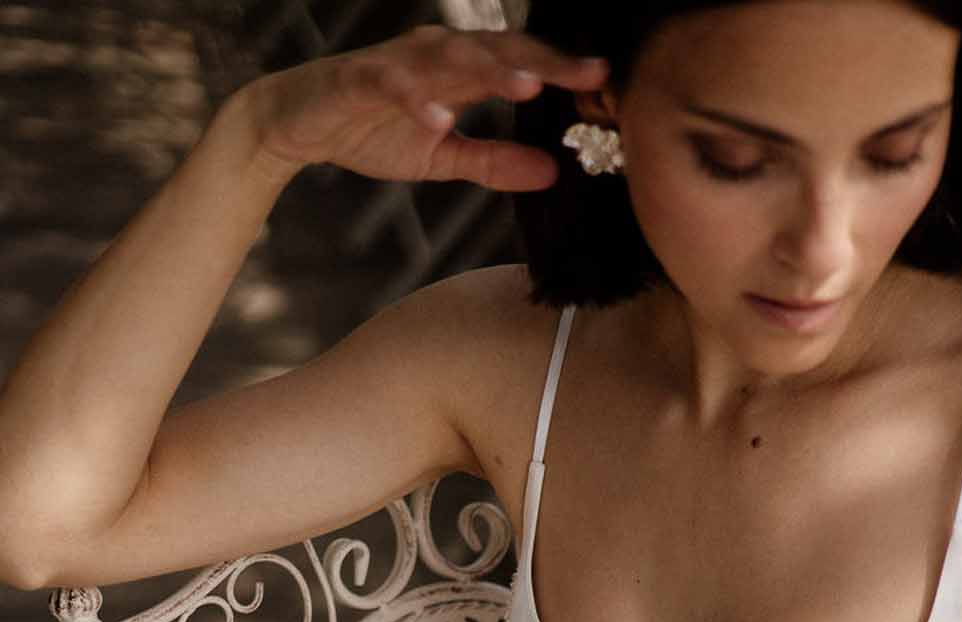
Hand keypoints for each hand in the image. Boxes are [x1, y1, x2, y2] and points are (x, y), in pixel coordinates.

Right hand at [241, 26, 609, 186]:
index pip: (519, 63)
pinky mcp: (362, 78)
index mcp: (460, 70)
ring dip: (491, 71)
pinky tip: (440, 118)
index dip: (560, 70)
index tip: (604, 82)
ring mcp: (399, 63)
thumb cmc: (372, 130)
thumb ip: (494, 163)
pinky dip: (417, 101)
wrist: (299, 123)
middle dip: (542, 62)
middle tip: (586, 75)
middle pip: (498, 51)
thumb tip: (551, 172)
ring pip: (452, 58)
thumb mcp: (444, 157)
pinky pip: (394, 85)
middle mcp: (435, 54)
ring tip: (528, 87)